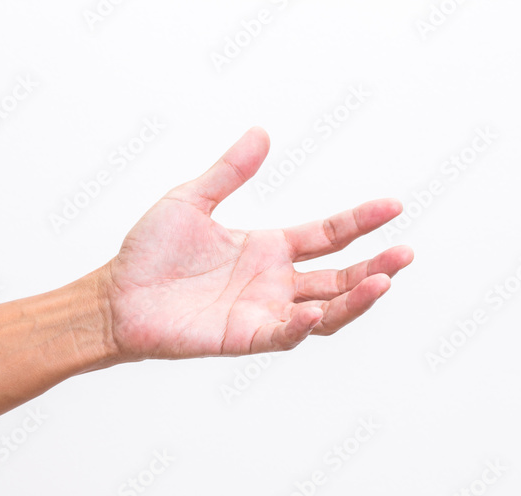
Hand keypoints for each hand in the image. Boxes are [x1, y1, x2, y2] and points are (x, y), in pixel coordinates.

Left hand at [101, 127, 413, 360]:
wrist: (115, 295)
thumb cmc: (148, 252)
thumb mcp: (190, 201)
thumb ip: (228, 172)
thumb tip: (261, 133)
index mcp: (266, 248)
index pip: (326, 236)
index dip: (360, 223)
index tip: (393, 207)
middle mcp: (271, 282)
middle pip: (338, 277)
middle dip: (374, 267)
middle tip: (405, 254)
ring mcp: (260, 311)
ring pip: (323, 311)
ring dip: (355, 300)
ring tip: (384, 281)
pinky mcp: (241, 337)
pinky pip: (281, 335)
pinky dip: (301, 326)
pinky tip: (315, 311)